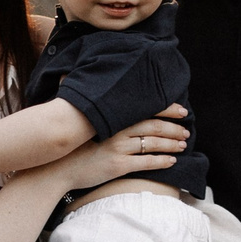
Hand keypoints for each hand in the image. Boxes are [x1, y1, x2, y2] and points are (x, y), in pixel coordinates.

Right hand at [51, 104, 188, 192]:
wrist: (54, 168)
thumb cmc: (66, 141)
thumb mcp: (71, 111)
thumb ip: (80, 94)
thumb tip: (67, 73)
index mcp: (111, 115)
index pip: (146, 109)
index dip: (166, 109)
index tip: (181, 110)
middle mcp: (118, 130)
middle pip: (154, 126)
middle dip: (174, 128)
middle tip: (186, 129)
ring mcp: (118, 149)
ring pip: (153, 144)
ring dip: (172, 144)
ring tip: (183, 144)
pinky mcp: (118, 166)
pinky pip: (146, 162)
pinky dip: (162, 160)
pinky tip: (172, 160)